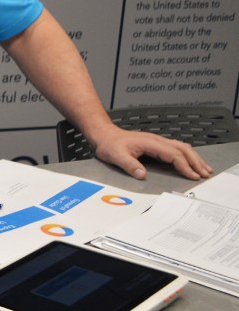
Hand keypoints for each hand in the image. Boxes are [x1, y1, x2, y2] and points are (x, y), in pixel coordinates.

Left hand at [91, 127, 213, 180]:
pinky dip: (187, 155)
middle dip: (196, 161)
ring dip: (194, 158)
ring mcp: (157, 141)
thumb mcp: (116, 156)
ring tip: (205, 169)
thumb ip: (129, 165)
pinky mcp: (156, 144)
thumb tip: (142, 175)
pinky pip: (176, 148)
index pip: (173, 154)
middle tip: (206, 174)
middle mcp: (157, 140)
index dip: (185, 166)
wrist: (105, 135)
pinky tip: (191, 161)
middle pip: (183, 149)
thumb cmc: (109, 144)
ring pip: (182, 147)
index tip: (193, 176)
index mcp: (150, 143)